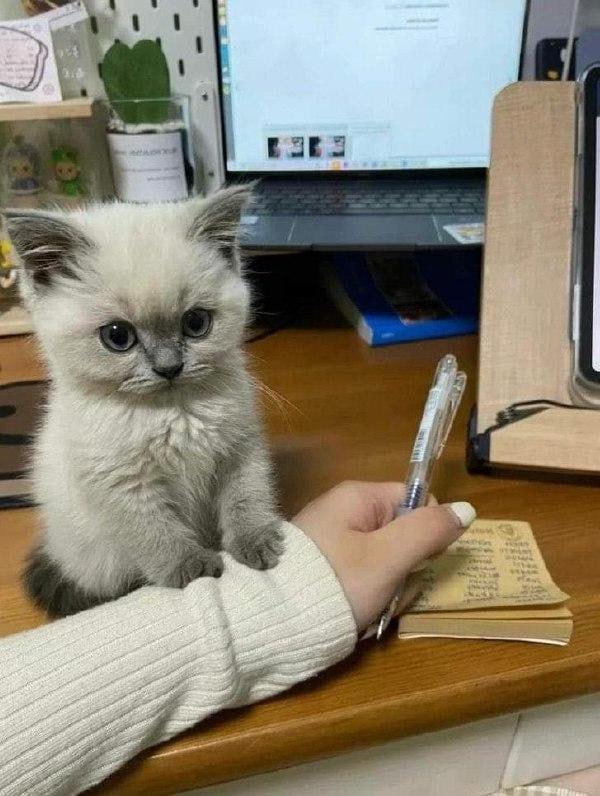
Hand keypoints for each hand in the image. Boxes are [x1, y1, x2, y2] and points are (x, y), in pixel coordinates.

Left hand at [293, 481, 475, 633]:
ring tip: (369, 608)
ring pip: (385, 562)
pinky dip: (366, 598)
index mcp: (358, 497)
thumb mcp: (388, 557)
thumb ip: (428, 531)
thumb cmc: (335, 582)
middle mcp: (343, 512)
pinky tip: (356, 615)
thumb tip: (467, 508)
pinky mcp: (323, 568)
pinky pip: (362, 577)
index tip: (416, 561)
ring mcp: (332, 541)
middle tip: (389, 591)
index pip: (413, 500)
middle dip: (404, 569)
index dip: (425, 532)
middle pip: (401, 534)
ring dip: (387, 590)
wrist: (273, 623)